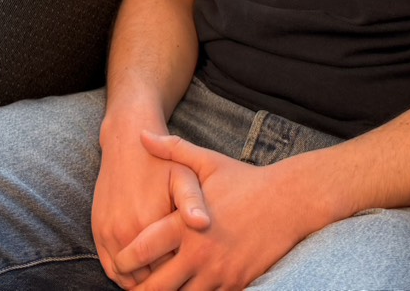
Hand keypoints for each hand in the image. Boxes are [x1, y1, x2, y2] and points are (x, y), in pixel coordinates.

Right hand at [93, 115, 209, 287]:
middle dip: (165, 283)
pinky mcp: (99, 233)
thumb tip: (204, 223)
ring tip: (163, 279)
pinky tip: (143, 273)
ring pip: (128, 280)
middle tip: (180, 279)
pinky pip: (111, 269)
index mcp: (149, 223)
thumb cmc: (160, 164)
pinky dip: (126, 277)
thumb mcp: (183, 175)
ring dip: (144, 283)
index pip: (169, 270)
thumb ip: (193, 201)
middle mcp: (125, 233)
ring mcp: (109, 235)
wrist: (126, 145)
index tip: (194, 273)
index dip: (183, 274)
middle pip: (148, 280)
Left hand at [122, 132, 312, 290]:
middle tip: (133, 285)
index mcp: (186, 224)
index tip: (119, 259)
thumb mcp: (207, 161)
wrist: (290, 202)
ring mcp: (219, 272)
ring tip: (158, 288)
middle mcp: (200, 253)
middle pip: (157, 286)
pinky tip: (187, 289)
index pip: (142, 250)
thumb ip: (172, 149)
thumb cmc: (244, 180)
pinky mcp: (236, 283)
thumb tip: (142, 134)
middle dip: (140, 289)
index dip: (124, 259)